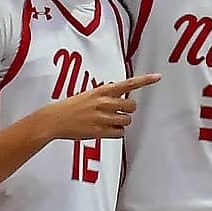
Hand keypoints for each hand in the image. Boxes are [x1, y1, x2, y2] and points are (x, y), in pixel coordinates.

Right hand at [39, 72, 158, 142]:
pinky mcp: (99, 131)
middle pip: (132, 106)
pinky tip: (106, 130)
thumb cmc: (70, 107)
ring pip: (127, 121)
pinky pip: (120, 133)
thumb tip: (120, 95)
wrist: (53, 119)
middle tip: (117, 112)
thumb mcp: (88, 94)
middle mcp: (104, 102)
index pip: (128, 83)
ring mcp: (102, 117)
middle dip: (127, 110)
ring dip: (121, 122)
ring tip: (108, 121)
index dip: (145, 81)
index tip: (158, 77)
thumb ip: (105, 94)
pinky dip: (116, 133)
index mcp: (101, 91)